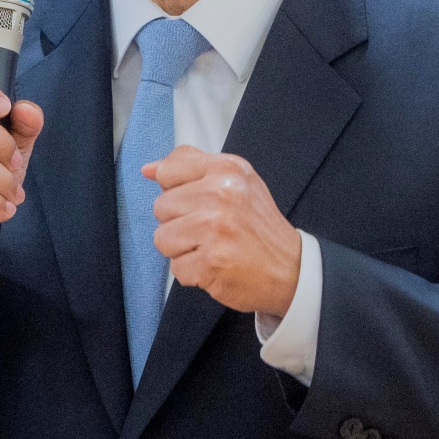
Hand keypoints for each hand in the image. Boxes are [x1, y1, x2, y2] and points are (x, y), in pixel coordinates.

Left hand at [145, 146, 301, 317]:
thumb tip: (148, 169)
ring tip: (211, 247)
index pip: (167, 172)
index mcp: (227, 169)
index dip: (177, 191)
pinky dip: (192, 272)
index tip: (198, 201)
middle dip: (179, 222)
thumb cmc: (256, 224)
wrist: (291, 268)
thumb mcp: (234, 180)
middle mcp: (222, 195)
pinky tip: (215, 265)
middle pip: (161, 207)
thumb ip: (190, 167)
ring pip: (162, 238)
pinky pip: (175, 267)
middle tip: (211, 229)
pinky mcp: (210, 263)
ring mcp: (215, 230)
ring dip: (182, 249)